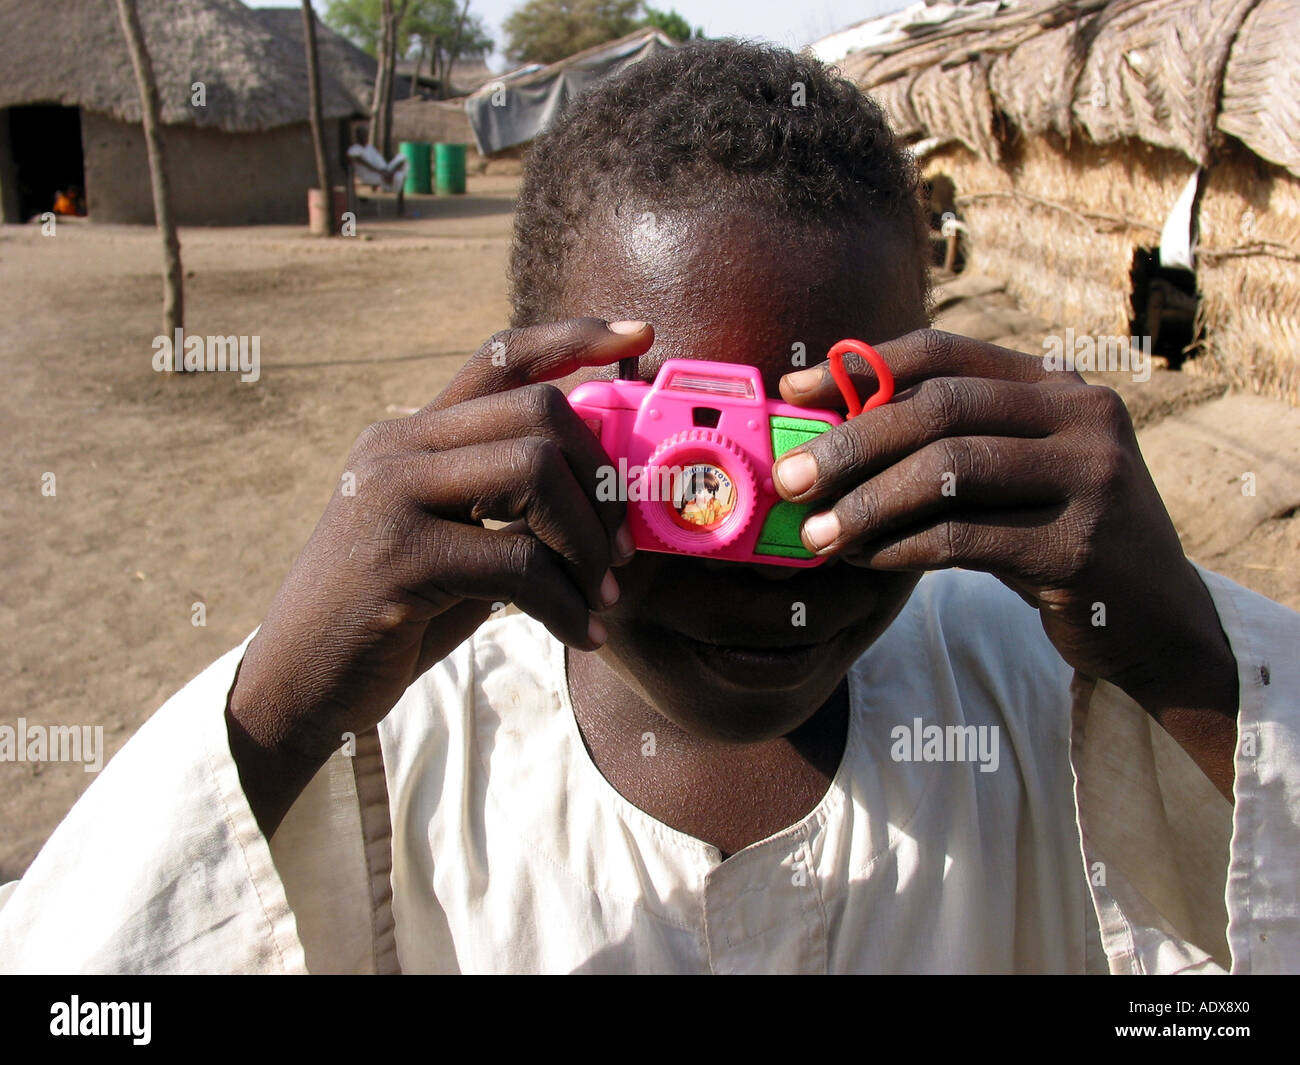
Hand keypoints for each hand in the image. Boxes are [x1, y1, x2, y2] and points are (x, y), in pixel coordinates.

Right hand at [227, 318, 652, 831]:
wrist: (299, 685)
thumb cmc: (393, 615)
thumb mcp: (451, 542)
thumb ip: (506, 504)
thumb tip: (606, 491)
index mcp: (411, 436)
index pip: (499, 357)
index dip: (573, 337)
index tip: (637, 334)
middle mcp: (397, 449)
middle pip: (538, 412)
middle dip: (600, 481)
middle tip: (618, 549)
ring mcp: (390, 497)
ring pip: (535, 471)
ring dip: (587, 543)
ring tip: (600, 595)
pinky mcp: (397, 559)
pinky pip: (519, 562)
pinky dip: (566, 603)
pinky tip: (579, 633)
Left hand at [772, 330, 1237, 792]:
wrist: (1156, 620)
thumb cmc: (1058, 538)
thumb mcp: (1018, 473)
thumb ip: (950, 442)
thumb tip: (829, 432)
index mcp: (1058, 384)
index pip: (944, 353)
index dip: (861, 366)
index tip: (795, 390)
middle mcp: (1082, 418)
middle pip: (940, 410)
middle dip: (851, 444)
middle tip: (790, 480)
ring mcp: (1090, 480)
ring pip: (950, 473)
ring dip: (868, 505)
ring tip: (816, 534)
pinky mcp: (1081, 549)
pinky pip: (965, 539)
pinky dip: (902, 549)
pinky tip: (865, 562)